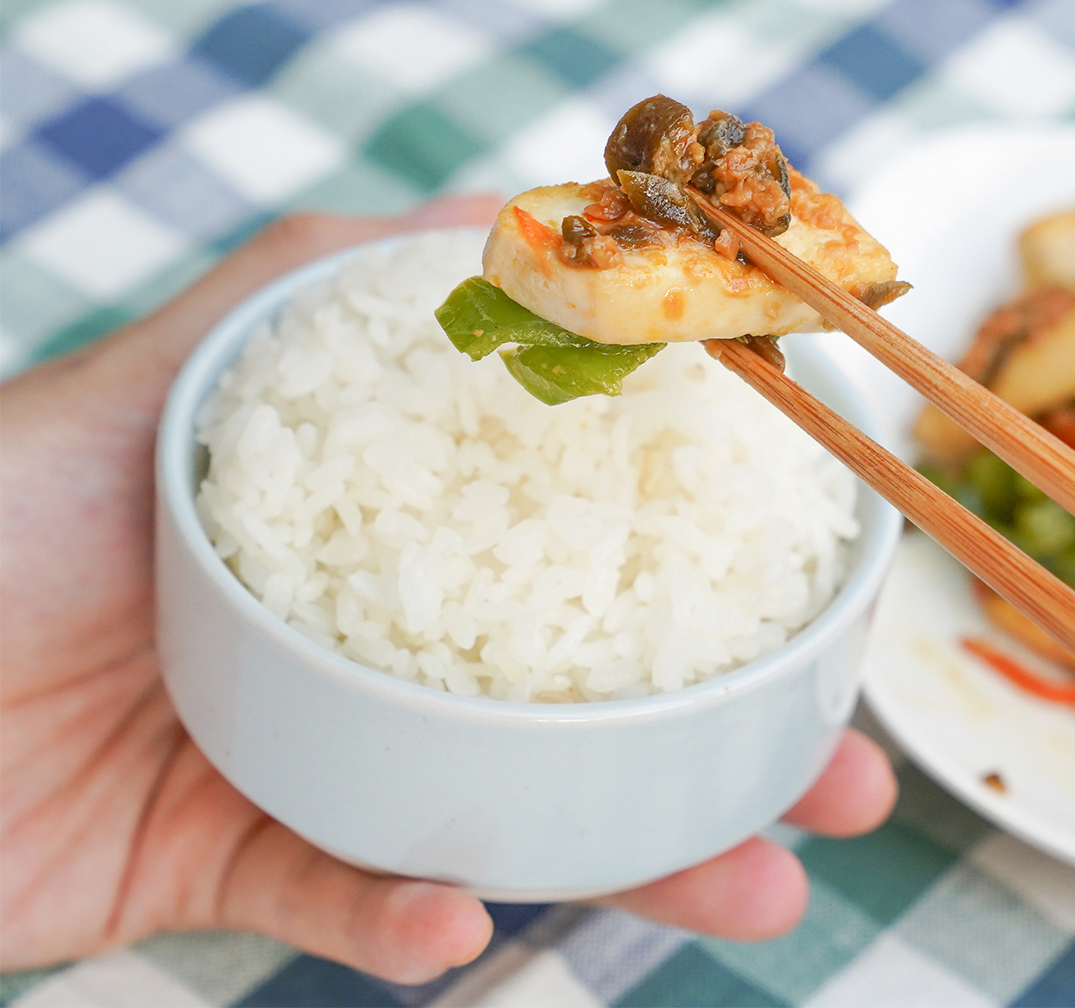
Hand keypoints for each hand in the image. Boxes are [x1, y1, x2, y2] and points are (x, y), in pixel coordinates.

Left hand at [0, 197, 897, 982]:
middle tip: (845, 782)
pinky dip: (405, 917)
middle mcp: (366, 637)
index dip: (712, 583)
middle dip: (732, 748)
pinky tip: (449, 918)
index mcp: (378, 529)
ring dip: (640, 861)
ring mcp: (308, 755)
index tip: (819, 603)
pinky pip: (350, 899)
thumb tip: (513, 208)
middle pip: (584, 701)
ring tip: (757, 886)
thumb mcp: (175, 369)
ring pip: (510, 816)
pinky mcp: (231, 863)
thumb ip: (326, 287)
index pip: (583, 555)